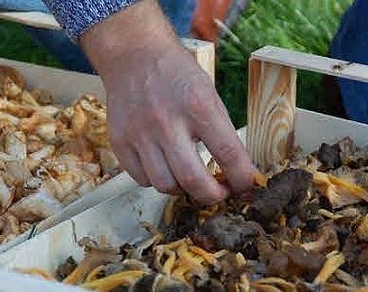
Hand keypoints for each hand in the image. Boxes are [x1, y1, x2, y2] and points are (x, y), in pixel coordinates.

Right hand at [80, 0, 256, 204]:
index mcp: (198, 105)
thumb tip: (237, 171)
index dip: (242, 179)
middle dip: (213, 196)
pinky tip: (164, 165)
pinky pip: (141, 179)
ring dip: (183, 189)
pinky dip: (156, 180)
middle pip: (193, 180)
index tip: (246, 187)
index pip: (228, 154)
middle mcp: (167, 121)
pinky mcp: (120, 141)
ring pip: (165, 185)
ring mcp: (140, 133)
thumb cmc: (177, 75)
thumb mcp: (209, 93)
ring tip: (188, 177)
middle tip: (219, 193)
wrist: (134, 55)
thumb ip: (221, 131)